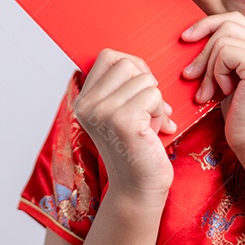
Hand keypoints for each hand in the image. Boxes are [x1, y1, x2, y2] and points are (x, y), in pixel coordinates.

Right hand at [74, 48, 176, 196]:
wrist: (138, 188)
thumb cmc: (136, 148)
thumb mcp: (121, 111)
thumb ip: (123, 87)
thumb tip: (139, 64)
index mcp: (84, 100)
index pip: (107, 56)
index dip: (131, 65)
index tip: (139, 87)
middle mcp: (88, 105)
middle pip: (126, 63)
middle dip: (145, 82)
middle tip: (147, 108)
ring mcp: (103, 112)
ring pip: (144, 79)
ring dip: (155, 100)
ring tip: (149, 123)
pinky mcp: (123, 121)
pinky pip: (153, 95)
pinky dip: (160, 111)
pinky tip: (155, 130)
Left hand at [181, 12, 244, 158]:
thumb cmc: (240, 114)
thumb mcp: (230, 76)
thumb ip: (224, 54)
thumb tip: (194, 35)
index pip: (234, 20)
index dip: (208, 25)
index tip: (187, 39)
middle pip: (227, 25)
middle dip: (203, 50)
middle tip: (190, 76)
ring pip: (222, 39)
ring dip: (208, 67)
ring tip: (207, 91)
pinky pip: (224, 53)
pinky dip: (216, 73)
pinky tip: (222, 92)